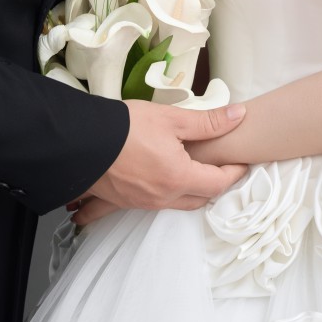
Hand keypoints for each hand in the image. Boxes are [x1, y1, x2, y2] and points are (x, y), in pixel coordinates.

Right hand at [67, 99, 248, 225]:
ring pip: (177, 204)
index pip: (218, 184)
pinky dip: (162, 197)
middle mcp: (163, 197)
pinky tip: (158, 184)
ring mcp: (142, 203)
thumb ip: (207, 122)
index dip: (234, 173)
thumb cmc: (124, 128)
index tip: (242, 164)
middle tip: (221, 169)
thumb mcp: (171, 119)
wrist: (79, 142)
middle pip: (200, 199)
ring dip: (190, 192)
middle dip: (214, 186)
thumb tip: (238, 116)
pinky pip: (151, 206)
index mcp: (179, 178)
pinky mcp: (124, 202)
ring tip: (194, 173)